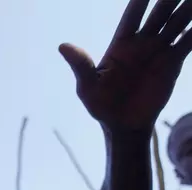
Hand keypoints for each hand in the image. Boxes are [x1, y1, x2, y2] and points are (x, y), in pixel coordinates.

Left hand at [60, 0, 191, 132]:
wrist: (123, 126)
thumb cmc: (101, 106)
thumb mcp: (87, 87)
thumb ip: (80, 65)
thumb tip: (62, 46)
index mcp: (121, 43)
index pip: (134, 13)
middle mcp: (142, 42)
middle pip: (159, 12)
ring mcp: (158, 51)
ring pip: (177, 23)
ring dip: (187, 9)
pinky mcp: (172, 63)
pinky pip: (187, 42)